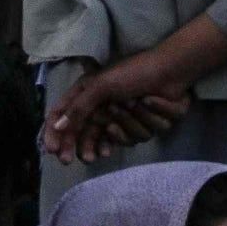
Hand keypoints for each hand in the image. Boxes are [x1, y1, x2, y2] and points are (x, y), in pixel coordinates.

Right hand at [45, 16, 226, 163]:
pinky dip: (151, 115)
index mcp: (91, 99)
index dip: (58, 137)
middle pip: (91, 138)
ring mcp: (130, 118)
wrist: (171, 67)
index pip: (66, 121)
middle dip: (90, 147)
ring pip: (125, 138)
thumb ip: (79, 107)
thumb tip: (58, 127)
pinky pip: (148, 132)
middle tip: (89, 158)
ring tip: (133, 103)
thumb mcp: (101, 86)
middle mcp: (108, 111)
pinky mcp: (151, 122)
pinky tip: (151, 100)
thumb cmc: (133, 71)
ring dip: (130, 121)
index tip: (55, 152)